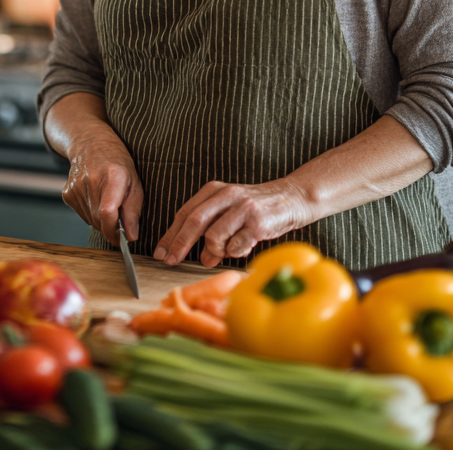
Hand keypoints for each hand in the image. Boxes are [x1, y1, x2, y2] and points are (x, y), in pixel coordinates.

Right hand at [61, 127, 142, 246]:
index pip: (108, 214)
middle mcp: (91, 181)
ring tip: (108, 202)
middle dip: (112, 226)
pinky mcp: (67, 194)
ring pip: (91, 221)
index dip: (115, 232)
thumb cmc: (118, 163)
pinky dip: (92, 214)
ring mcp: (76, 187)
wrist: (91, 144)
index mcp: (112, 177)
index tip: (124, 239)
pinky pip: (82, 215)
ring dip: (102, 220)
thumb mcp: (135, 183)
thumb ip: (134, 211)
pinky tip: (96, 198)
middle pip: (100, 220)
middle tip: (120, 216)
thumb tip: (132, 237)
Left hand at [154, 180, 308, 267]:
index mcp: (214, 190)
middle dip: (179, 244)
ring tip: (216, 255)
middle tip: (170, 261)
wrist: (292, 198)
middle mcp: (227, 196)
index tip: (160, 253)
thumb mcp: (228, 210)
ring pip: (214, 235)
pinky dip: (234, 253)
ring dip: (212, 251)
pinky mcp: (259, 222)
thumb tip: (201, 257)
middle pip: (194, 222)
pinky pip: (237, 246)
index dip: (170, 235)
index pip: (185, 213)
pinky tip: (239, 248)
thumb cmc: (256, 208)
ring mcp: (243, 208)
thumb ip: (211, 228)